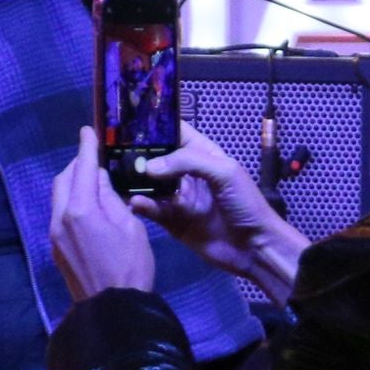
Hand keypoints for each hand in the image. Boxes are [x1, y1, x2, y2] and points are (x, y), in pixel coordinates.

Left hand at [50, 127, 154, 301]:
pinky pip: (60, 214)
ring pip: (59, 197)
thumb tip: (99, 180)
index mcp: (81, 210)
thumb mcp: (130, 226)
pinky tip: (88, 205)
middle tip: (94, 158)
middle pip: (63, 180)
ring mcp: (54, 235)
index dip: (86, 149)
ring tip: (93, 179)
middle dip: (77, 165)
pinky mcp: (55, 247)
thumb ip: (111, 198)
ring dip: (73, 183)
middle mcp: (60, 219)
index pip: (83, 170)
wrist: (113, 308)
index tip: (88, 131)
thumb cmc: (131, 266)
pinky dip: (71, 202)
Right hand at [127, 122, 309, 290]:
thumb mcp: (224, 172)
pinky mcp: (172, 221)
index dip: (156, 127)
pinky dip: (142, 205)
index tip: (130, 123)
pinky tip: (136, 202)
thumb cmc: (245, 203)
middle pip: (157, 158)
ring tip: (119, 178)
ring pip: (150, 184)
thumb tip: (149, 166)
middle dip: (138, 154)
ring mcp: (178, 197)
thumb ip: (188, 162)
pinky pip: (153, 209)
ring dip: (136, 181)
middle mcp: (186, 173)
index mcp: (202, 155)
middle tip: (114, 152)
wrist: (254, 247)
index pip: (175, 133)